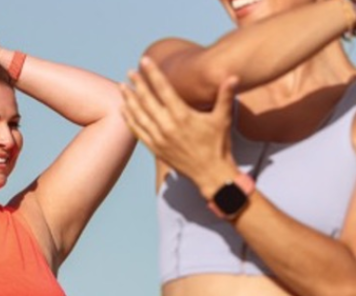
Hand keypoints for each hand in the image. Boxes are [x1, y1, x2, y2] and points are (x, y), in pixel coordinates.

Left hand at [121, 57, 238, 196]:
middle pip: (147, 100)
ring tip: (123, 87)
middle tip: (130, 71)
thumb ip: (225, 96)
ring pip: (139, 115)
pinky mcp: (155, 148)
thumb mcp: (223, 118)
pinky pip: (138, 131)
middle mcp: (167, 126)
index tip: (144, 61)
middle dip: (137, 84)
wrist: (210, 173)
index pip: (163, 89)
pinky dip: (129, 119)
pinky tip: (123, 110)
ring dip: (129, 100)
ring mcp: (158, 138)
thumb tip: (232, 75)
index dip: (152, 73)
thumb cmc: (218, 145)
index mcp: (182, 115)